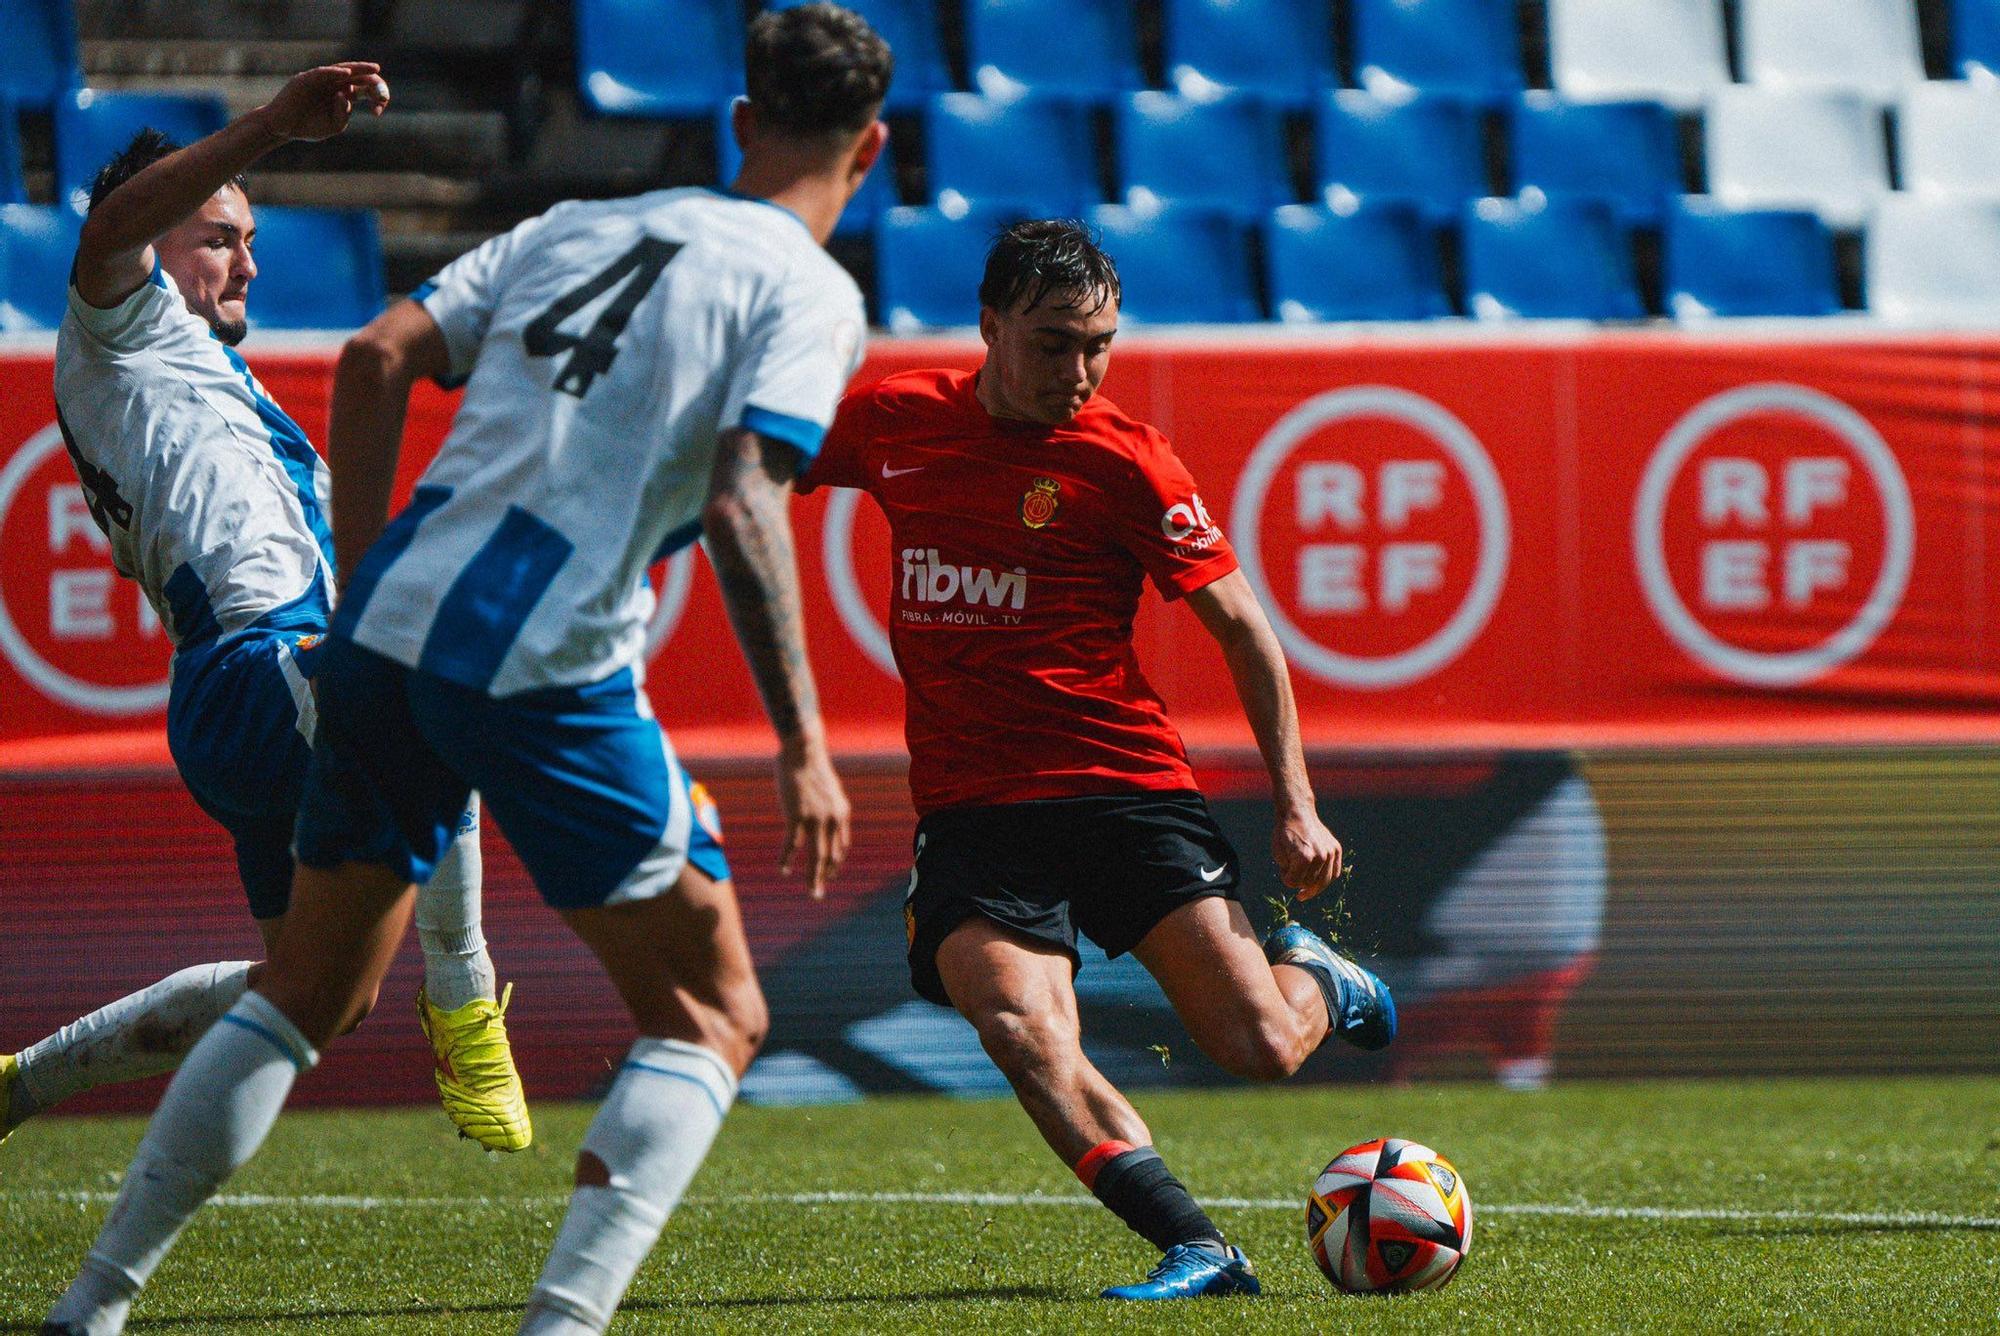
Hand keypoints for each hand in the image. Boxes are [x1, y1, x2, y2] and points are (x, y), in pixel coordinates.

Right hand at [256, 62, 390, 143]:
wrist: (284, 128)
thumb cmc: (309, 126)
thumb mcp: (334, 125)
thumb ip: (344, 113)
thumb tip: (345, 94)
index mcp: (343, 95)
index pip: (364, 89)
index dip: (375, 95)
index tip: (381, 107)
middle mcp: (333, 85)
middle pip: (356, 76)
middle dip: (371, 78)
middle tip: (382, 82)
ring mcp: (319, 80)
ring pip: (341, 70)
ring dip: (358, 68)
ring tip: (372, 68)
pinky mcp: (305, 79)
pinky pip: (321, 73)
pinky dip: (334, 72)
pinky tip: (346, 74)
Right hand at [776, 738, 850, 899]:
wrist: (804, 751)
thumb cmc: (812, 767)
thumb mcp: (828, 790)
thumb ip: (828, 807)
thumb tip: (823, 817)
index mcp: (842, 813)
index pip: (841, 846)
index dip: (835, 863)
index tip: (828, 873)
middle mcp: (833, 819)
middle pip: (830, 857)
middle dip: (824, 877)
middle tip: (817, 894)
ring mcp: (816, 819)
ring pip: (816, 857)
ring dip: (813, 877)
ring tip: (811, 893)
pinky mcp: (797, 816)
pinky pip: (793, 845)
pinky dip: (787, 859)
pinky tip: (783, 870)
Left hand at [1272, 805, 1341, 899]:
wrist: (1298, 813)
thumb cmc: (1285, 833)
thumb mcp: (1278, 854)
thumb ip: (1288, 872)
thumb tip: (1299, 884)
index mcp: (1304, 857)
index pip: (1294, 882)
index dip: (1286, 880)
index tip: (1283, 872)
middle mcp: (1321, 856)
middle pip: (1310, 883)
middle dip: (1300, 883)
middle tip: (1294, 880)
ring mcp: (1331, 852)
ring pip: (1324, 881)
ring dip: (1314, 887)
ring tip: (1305, 892)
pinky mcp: (1336, 849)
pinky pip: (1334, 872)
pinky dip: (1326, 879)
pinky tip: (1317, 882)